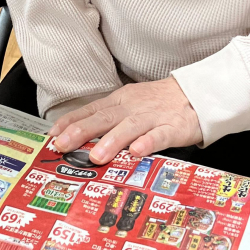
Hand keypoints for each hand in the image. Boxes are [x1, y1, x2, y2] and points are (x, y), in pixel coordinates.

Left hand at [50, 77, 201, 163]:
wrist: (197, 93)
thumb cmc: (159, 103)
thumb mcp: (130, 105)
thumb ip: (108, 120)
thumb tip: (80, 139)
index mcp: (119, 101)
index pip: (89, 111)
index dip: (70, 123)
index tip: (52, 135)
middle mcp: (132, 107)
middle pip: (103, 118)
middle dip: (81, 132)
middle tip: (63, 146)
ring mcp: (152, 116)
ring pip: (129, 127)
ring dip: (111, 141)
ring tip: (96, 157)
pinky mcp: (173, 127)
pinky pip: (159, 136)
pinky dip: (147, 143)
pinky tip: (136, 152)